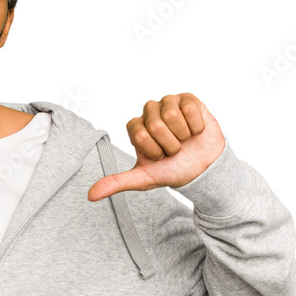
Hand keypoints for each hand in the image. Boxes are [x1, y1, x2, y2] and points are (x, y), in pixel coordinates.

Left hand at [88, 93, 223, 200]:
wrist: (203, 169)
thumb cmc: (172, 170)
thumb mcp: (143, 179)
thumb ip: (117, 183)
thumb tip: (91, 195)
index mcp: (135, 127)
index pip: (138, 133)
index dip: (152, 149)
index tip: (159, 156)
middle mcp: (149, 112)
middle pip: (154, 124)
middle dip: (168, 144)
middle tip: (174, 149)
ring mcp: (168, 103)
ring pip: (171, 115)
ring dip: (182, 135)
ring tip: (185, 140)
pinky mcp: (188, 99)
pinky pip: (189, 109)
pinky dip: (196, 127)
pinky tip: (195, 131)